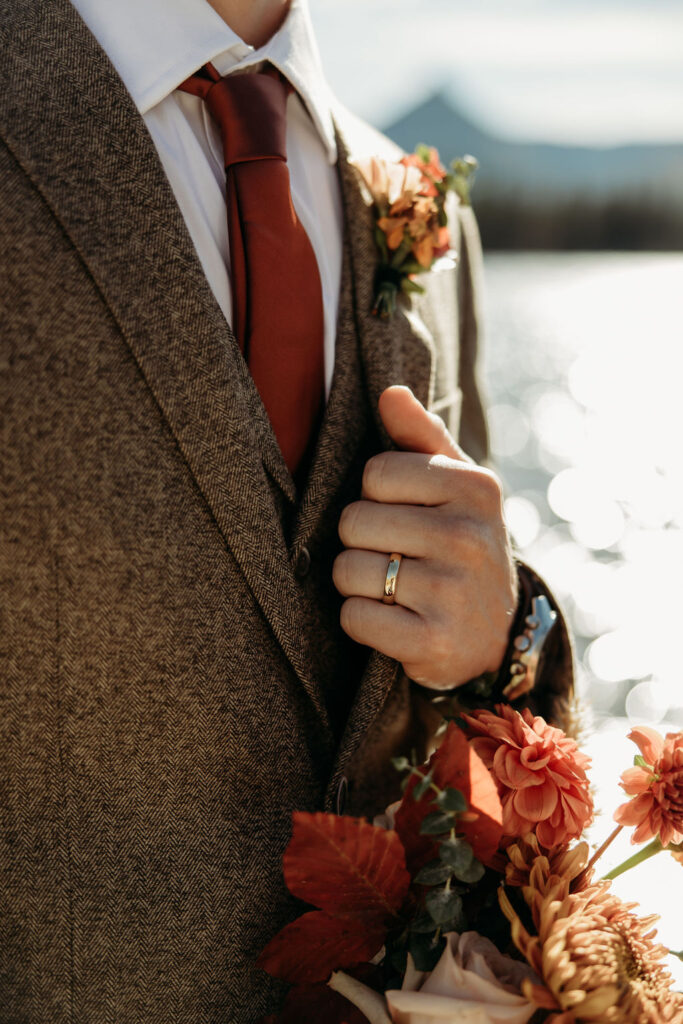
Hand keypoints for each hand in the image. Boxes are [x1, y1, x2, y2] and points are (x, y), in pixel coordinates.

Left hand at [333, 386, 517, 689]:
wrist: (502, 637)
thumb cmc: (464, 546)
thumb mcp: (458, 489)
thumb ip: (422, 438)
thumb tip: (389, 393)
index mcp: (476, 488)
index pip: (375, 472)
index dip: (377, 498)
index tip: (406, 517)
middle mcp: (469, 536)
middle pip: (353, 521)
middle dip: (362, 542)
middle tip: (396, 558)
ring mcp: (452, 592)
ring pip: (347, 570)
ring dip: (358, 584)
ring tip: (394, 589)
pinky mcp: (432, 643)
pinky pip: (354, 618)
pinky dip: (363, 622)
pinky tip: (395, 621)